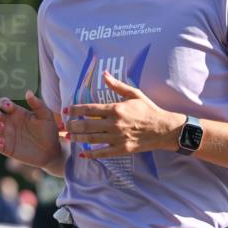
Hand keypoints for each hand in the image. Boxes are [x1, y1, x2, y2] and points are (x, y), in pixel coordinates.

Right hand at [0, 91, 60, 167]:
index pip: (3, 103)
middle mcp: (9, 122)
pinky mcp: (7, 148)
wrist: (52, 151)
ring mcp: (7, 135)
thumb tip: (28, 92)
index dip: (3, 103)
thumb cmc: (49, 131)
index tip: (9, 106)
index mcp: (16, 112)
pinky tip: (2, 143)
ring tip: (1, 126)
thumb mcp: (46, 116)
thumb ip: (38, 104)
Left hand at [64, 71, 184, 158]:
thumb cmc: (148, 110)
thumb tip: (104, 74)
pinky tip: (82, 154)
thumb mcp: (134, 94)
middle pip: (87, 125)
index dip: (76, 110)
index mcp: (116, 109)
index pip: (90, 109)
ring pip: (92, 139)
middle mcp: (114, 124)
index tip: (66, 110)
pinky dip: (91, 154)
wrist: (163, 129)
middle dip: (72, 126)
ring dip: (77, 139)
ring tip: (68, 137)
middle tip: (64, 125)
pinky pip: (103, 153)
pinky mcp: (122, 149)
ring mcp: (117, 138)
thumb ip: (117, 85)